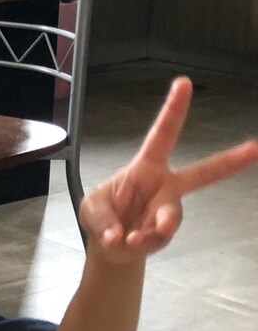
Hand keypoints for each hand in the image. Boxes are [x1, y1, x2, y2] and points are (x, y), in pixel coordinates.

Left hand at [79, 76, 257, 265]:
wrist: (107, 247)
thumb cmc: (102, 216)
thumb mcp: (90, 209)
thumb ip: (101, 219)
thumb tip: (118, 236)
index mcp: (146, 166)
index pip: (162, 134)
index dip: (173, 110)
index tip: (184, 83)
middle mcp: (165, 185)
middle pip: (202, 173)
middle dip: (230, 161)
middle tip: (255, 149)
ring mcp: (167, 210)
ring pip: (172, 216)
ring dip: (156, 227)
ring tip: (134, 238)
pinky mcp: (164, 234)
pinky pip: (156, 239)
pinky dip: (140, 244)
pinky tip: (129, 243)